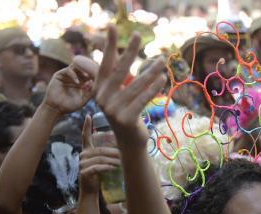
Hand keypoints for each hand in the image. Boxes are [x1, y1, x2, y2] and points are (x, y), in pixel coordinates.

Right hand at [42, 58, 94, 114]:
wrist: (56, 109)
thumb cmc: (69, 106)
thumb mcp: (83, 101)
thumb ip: (89, 94)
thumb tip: (93, 83)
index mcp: (81, 82)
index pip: (89, 74)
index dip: (94, 74)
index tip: (100, 77)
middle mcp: (74, 77)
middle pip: (83, 68)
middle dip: (89, 70)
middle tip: (94, 74)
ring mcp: (66, 75)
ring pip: (76, 66)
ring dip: (82, 71)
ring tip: (87, 77)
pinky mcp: (59, 75)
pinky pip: (68, 70)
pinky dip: (73, 74)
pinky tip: (77, 82)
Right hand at [79, 116, 121, 193]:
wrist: (91, 190)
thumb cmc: (98, 175)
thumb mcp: (102, 162)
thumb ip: (107, 153)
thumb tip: (122, 145)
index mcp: (86, 150)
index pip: (85, 136)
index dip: (86, 126)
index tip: (88, 116)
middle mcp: (82, 155)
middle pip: (100, 150)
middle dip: (113, 152)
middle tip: (125, 154)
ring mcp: (82, 164)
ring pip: (100, 159)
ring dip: (112, 161)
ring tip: (122, 162)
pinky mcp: (84, 172)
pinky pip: (97, 167)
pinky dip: (106, 167)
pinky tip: (113, 168)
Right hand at [88, 26, 166, 146]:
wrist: (129, 140)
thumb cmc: (125, 111)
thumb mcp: (116, 92)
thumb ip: (112, 74)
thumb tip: (104, 54)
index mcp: (98, 88)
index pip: (105, 63)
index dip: (108, 45)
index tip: (112, 26)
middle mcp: (102, 98)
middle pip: (119, 70)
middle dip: (128, 51)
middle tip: (137, 34)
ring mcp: (113, 109)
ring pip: (135, 85)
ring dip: (150, 72)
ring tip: (161, 61)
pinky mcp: (125, 119)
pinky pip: (142, 99)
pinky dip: (152, 88)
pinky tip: (161, 78)